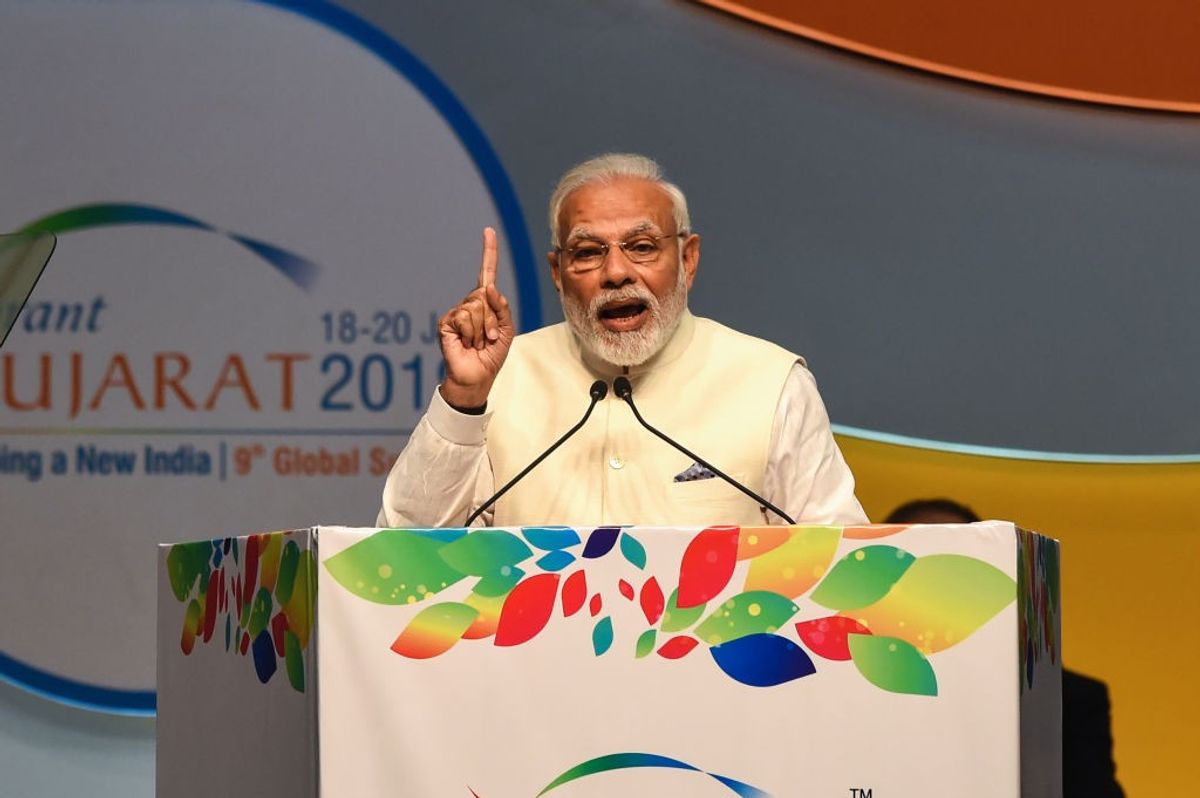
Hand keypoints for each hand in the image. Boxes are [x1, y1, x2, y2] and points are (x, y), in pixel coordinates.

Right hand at [438, 227, 514, 407]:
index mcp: (486, 302)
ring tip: (478, 343)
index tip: (488, 231)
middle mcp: (469, 303)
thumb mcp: (506, 330)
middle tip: (490, 338)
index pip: (486, 273)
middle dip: (493, 320)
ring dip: (483, 329)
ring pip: (476, 307)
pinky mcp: (446, 323)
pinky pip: (464, 317)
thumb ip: (502, 308)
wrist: (477, 376)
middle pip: (485, 295)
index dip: (488, 252)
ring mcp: (456, 312)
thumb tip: (489, 288)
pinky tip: (467, 343)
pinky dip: (472, 333)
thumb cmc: (492, 354)